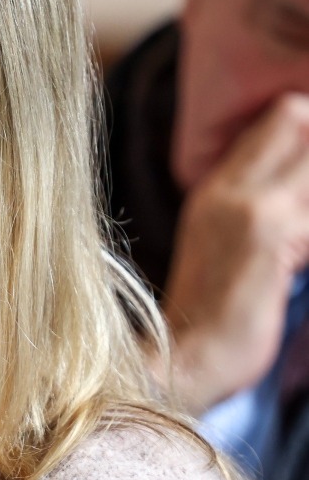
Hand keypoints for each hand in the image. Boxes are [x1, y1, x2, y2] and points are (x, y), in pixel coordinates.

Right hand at [161, 93, 308, 414]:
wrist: (183, 364)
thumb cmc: (211, 321)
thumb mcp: (223, 249)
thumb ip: (256, 214)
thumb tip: (301, 204)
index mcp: (216, 188)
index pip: (280, 115)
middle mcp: (231, 188)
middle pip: (299, 117)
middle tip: (308, 213)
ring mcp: (254, 209)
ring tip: (302, 239)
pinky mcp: (275, 237)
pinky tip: (305, 262)